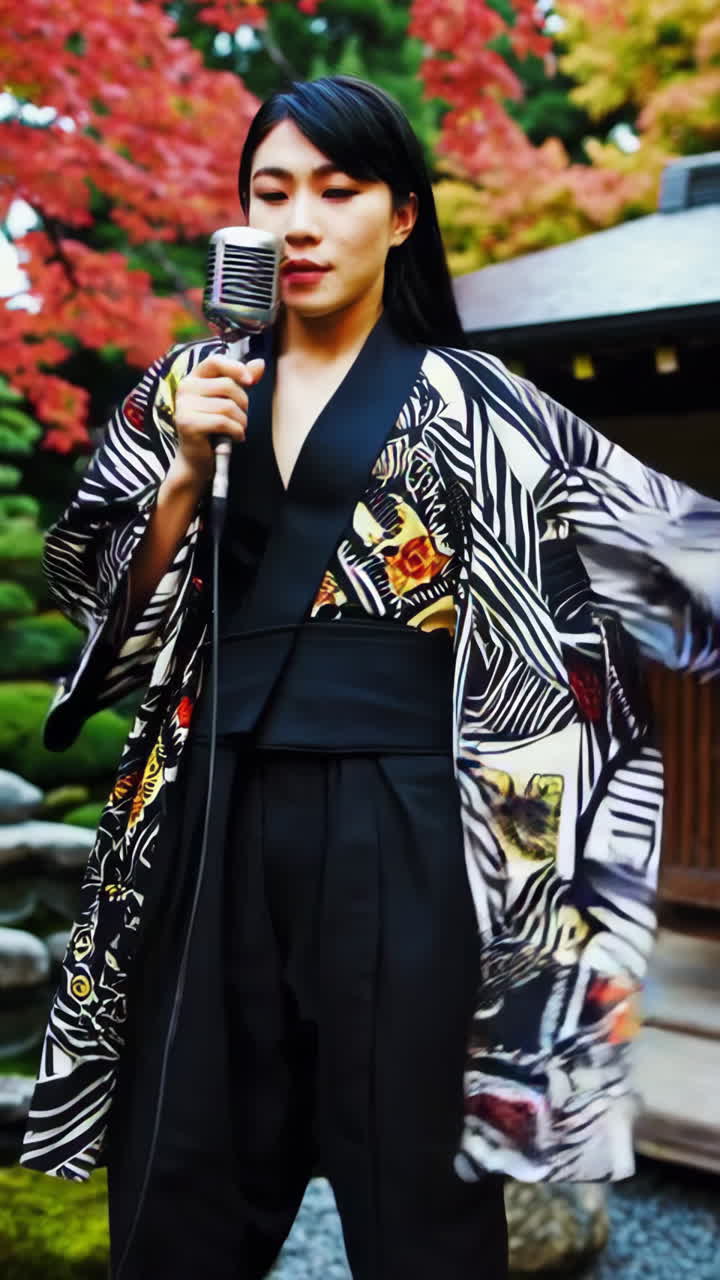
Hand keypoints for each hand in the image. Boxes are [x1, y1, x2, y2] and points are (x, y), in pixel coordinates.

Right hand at [174, 353, 265, 479]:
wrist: (197, 460)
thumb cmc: (215, 428)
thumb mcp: (229, 400)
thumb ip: (242, 381)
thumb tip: (260, 363)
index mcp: (194, 378)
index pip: (215, 361)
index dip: (236, 367)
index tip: (250, 381)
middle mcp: (185, 388)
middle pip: (227, 385)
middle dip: (243, 403)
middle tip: (241, 418)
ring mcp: (184, 406)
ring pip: (227, 406)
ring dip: (241, 421)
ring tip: (238, 429)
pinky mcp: (188, 424)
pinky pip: (223, 422)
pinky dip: (236, 431)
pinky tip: (236, 437)